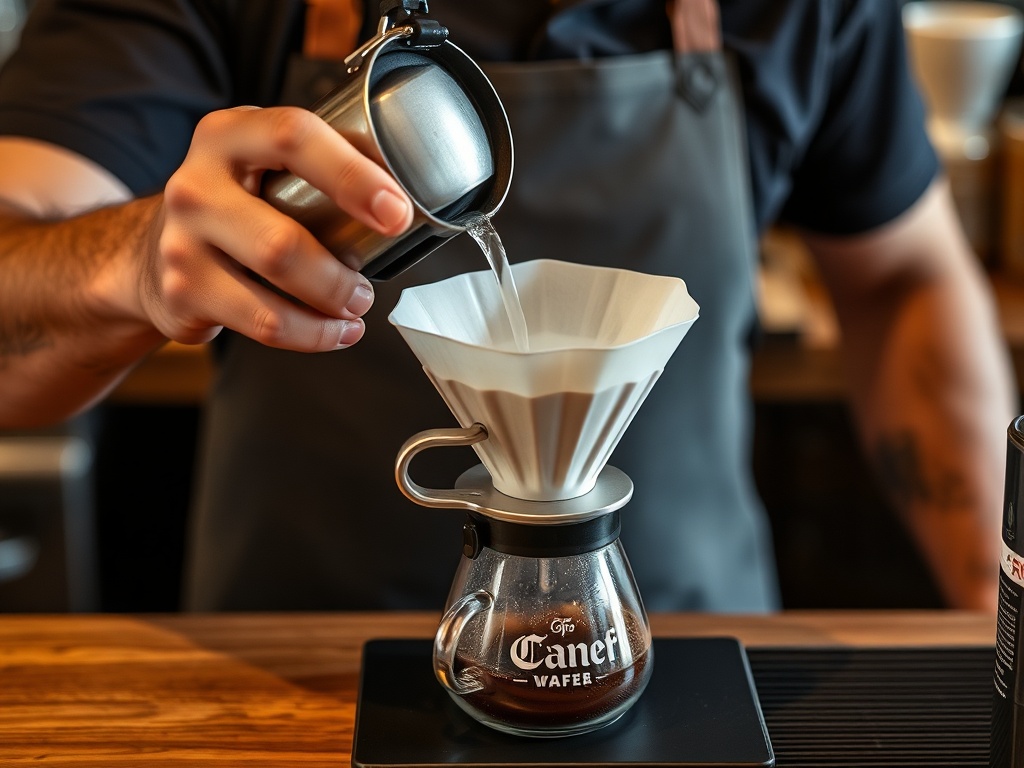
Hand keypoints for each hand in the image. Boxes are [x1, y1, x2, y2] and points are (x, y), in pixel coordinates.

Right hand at [142, 105, 412, 350]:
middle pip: (282, 239)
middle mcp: (196, 183)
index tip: (396, 212)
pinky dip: (311, 335)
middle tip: (368, 290)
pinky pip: (263, 323)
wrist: (152, 252)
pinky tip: (333, 331)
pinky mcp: (183, 291)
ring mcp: (182, 241)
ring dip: (330, 305)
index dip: (354, 175)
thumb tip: (406, 194)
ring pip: (273, 286)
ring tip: (355, 308)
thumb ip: (320, 164)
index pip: (294, 137)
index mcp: (229, 135)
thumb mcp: (263, 163)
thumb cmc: (235, 206)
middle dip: (340, 276)